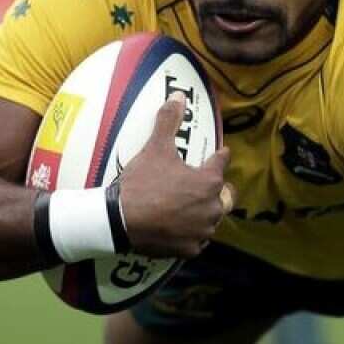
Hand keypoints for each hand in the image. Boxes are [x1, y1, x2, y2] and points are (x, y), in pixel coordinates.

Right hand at [118, 92, 233, 257]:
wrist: (119, 220)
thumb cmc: (142, 183)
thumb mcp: (156, 148)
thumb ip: (169, 120)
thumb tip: (178, 94)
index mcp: (209, 181)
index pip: (221, 164)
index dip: (219, 157)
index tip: (220, 154)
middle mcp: (212, 207)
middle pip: (225, 197)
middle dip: (220, 190)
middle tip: (210, 186)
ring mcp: (202, 231)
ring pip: (212, 220)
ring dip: (206, 214)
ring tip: (194, 208)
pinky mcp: (190, 249)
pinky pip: (198, 241)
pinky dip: (193, 235)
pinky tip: (184, 230)